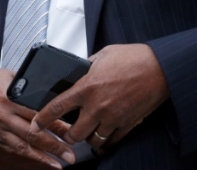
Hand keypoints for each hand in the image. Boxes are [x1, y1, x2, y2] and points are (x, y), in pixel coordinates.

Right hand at [0, 65, 75, 167]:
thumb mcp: (12, 77)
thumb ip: (30, 88)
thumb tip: (56, 98)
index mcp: (9, 98)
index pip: (37, 114)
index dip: (55, 125)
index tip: (71, 132)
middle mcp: (3, 116)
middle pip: (32, 135)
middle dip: (53, 147)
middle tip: (70, 156)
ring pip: (22, 147)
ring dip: (41, 158)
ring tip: (57, 165)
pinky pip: (12, 151)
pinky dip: (26, 158)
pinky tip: (38, 163)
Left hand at [29, 44, 169, 150]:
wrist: (161, 68)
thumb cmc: (133, 58)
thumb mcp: (103, 55)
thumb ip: (87, 66)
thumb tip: (77, 71)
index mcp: (87, 87)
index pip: (56, 107)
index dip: (42, 119)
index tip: (36, 125)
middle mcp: (97, 106)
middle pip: (74, 134)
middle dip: (68, 135)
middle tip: (67, 131)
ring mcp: (113, 118)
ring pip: (93, 140)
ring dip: (88, 137)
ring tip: (88, 130)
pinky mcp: (127, 125)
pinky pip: (112, 142)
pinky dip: (107, 140)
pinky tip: (105, 134)